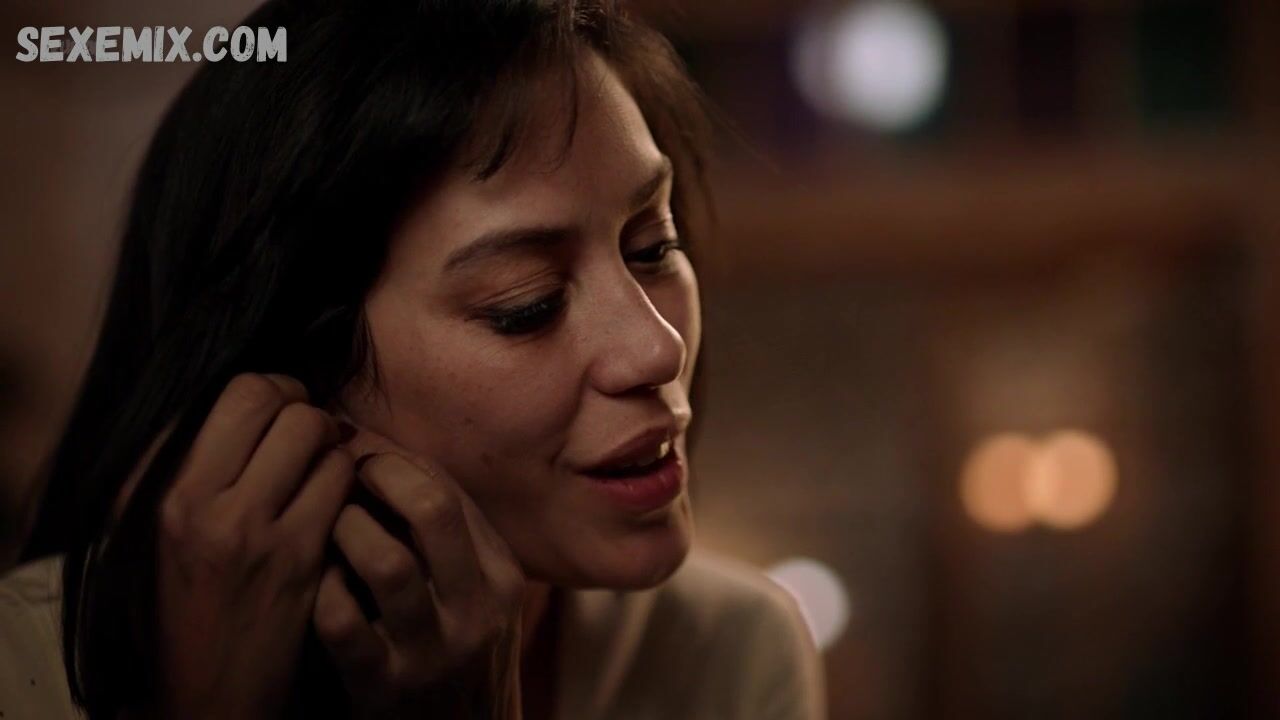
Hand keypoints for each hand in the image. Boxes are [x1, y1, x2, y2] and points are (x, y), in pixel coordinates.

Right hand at [153, 373, 353, 718]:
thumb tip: (233, 404)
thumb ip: (182, 465)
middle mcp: (195, 501)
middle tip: (309, 431)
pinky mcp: (298, 557)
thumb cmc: (181, 608)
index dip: (268, 390)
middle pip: (271, 399)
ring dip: (330, 440)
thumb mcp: (151, 533)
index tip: (278, 410)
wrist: (204, 694)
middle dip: (301, 406)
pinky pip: (341, 479)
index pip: (227, 394)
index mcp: (154, 490)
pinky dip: (349, 479)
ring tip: (324, 464)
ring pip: (314, 431)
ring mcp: (250, 529)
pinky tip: (339, 500)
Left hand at [313, 426, 526, 718]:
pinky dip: (319, 590)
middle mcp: (476, 609)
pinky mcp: (383, 689)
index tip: (360, 452)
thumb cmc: (456, 655)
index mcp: (501, 575)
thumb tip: (384, 454)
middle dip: (376, 476)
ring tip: (325, 527)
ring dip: (343, 530)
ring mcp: (431, 652)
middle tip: (341, 474)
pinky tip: (312, 585)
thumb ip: (447, 539)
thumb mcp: (476, 596)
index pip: (451, 488)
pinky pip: (340, 621)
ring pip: (385, 560)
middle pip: (431, 508)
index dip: (396, 458)